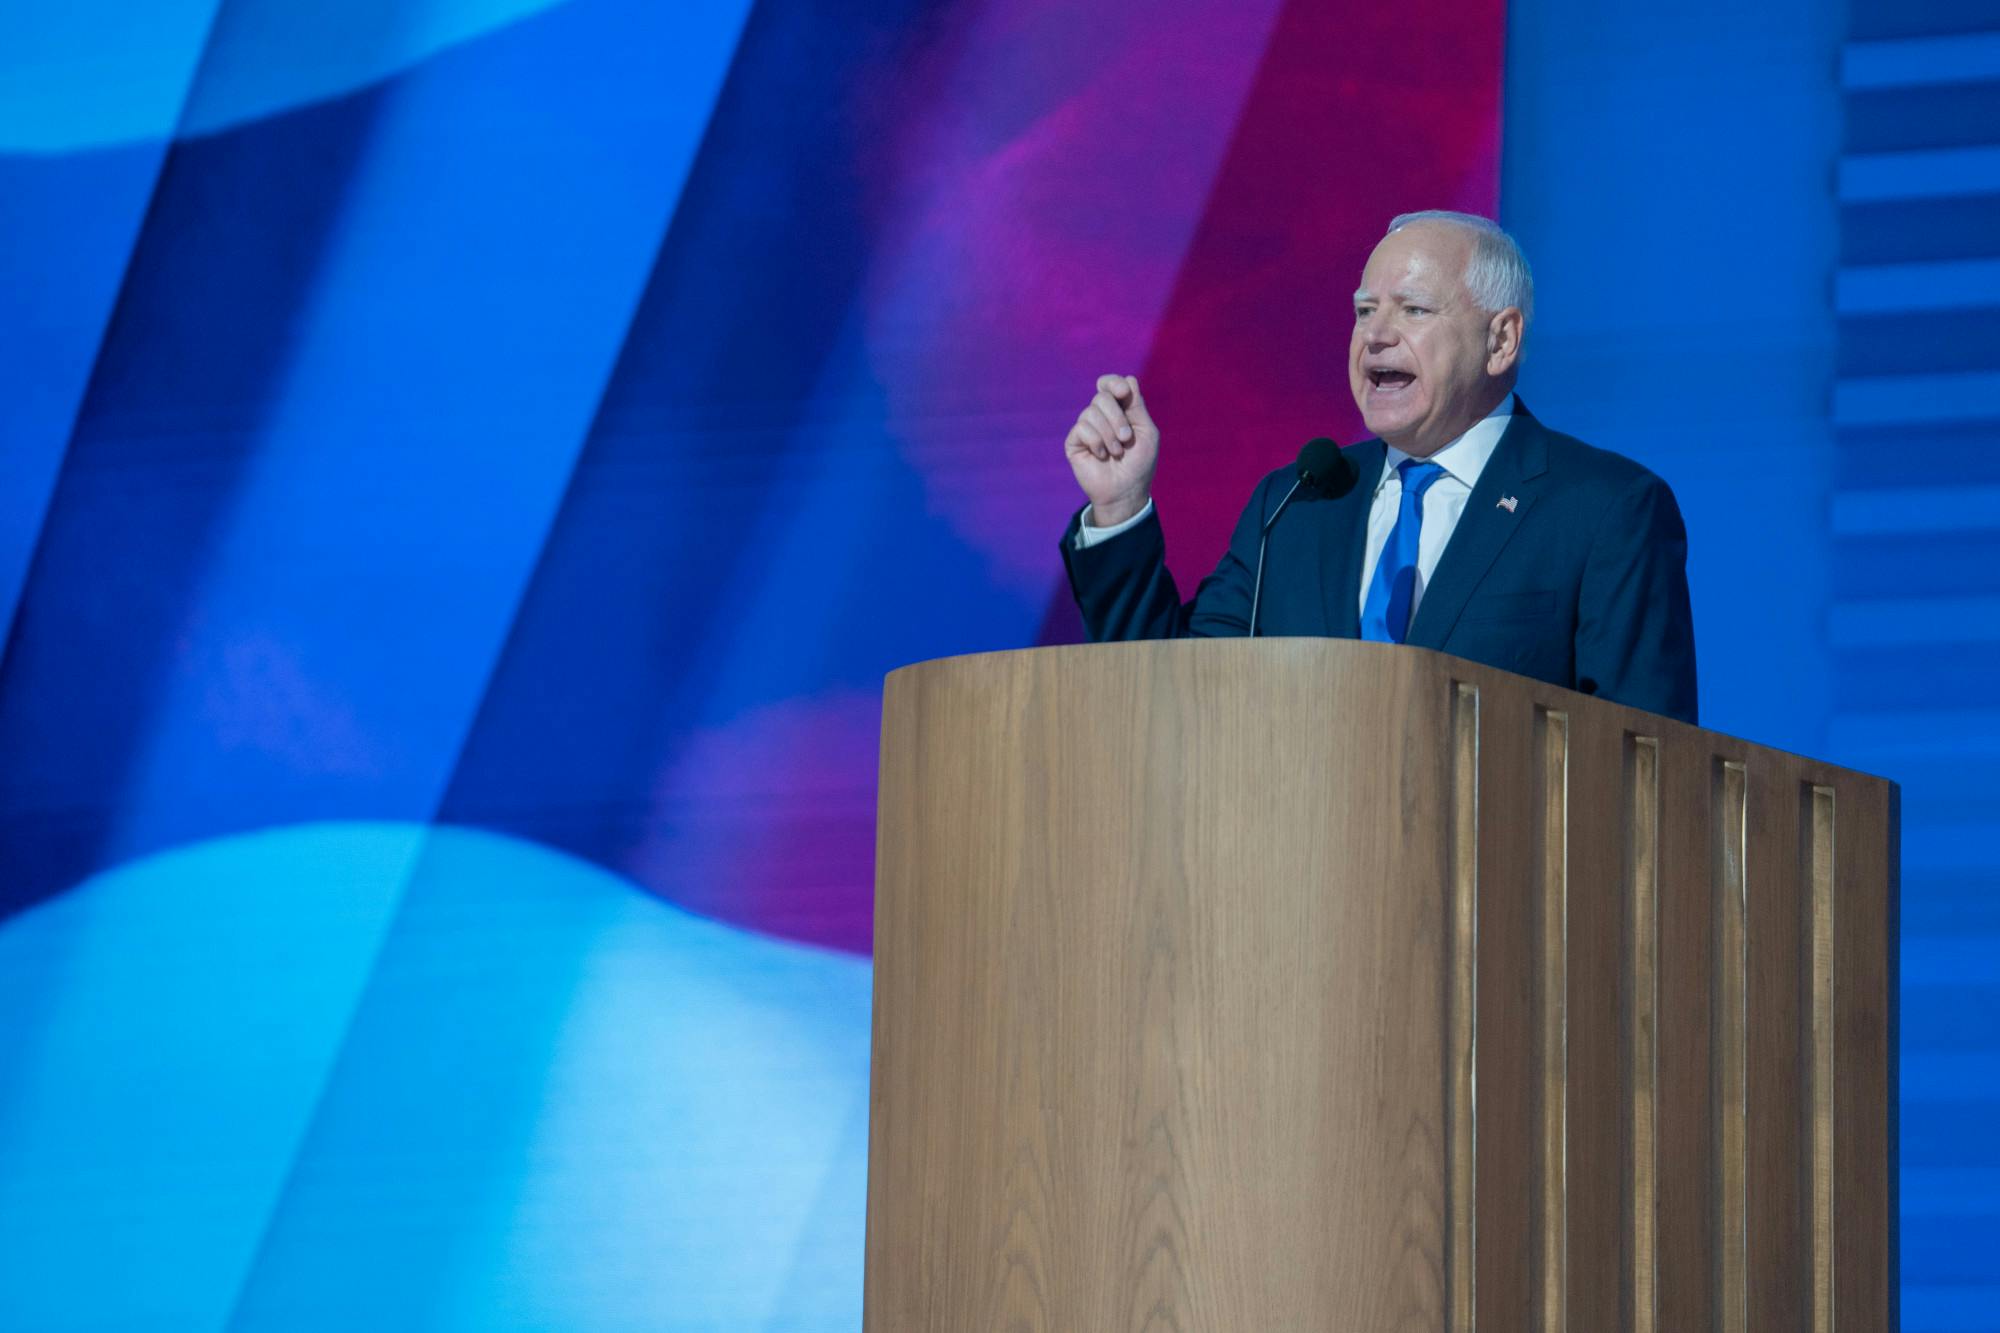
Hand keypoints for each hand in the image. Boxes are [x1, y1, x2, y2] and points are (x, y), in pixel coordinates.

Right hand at [1063, 373, 1159, 527]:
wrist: (1126, 492)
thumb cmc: (1140, 464)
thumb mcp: (1146, 432)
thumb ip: (1137, 406)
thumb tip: (1128, 379)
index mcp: (1119, 410)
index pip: (1109, 384)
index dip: (1113, 383)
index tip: (1123, 393)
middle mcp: (1101, 416)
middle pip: (1101, 397)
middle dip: (1117, 418)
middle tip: (1126, 439)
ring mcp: (1086, 428)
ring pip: (1091, 412)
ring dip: (1109, 434)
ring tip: (1116, 452)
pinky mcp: (1074, 442)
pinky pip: (1081, 428)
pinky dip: (1096, 442)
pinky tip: (1102, 456)